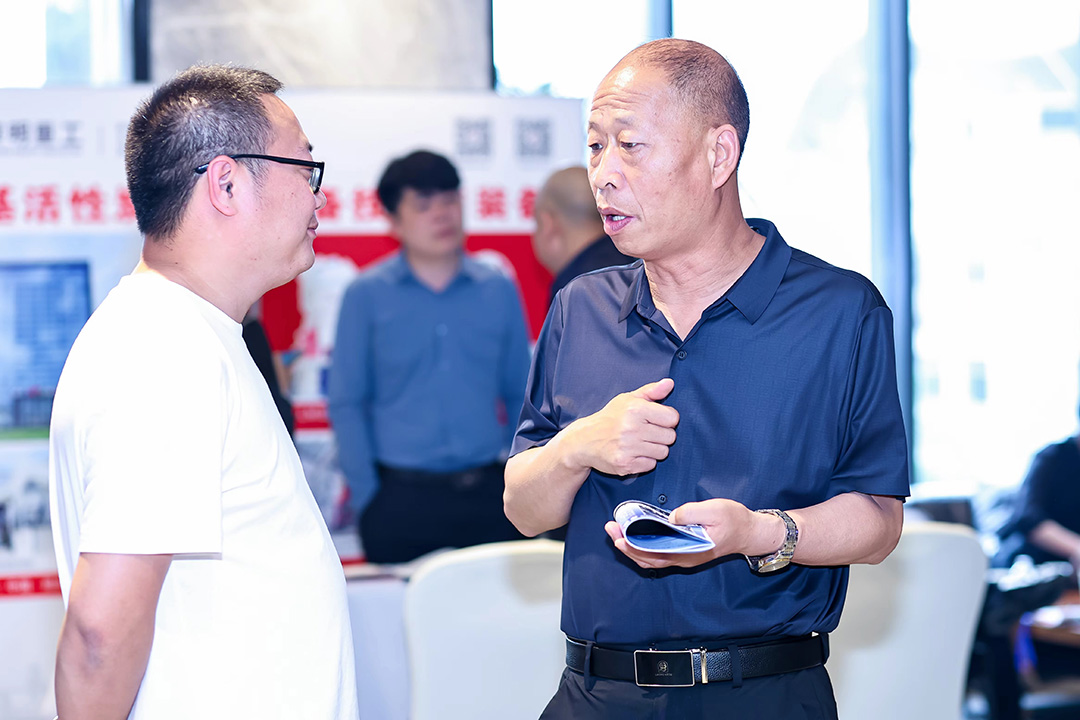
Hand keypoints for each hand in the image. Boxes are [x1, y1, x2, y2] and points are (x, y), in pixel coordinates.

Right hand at [565, 378, 678, 476]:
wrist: (584, 440)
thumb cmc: (610, 418)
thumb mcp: (628, 399)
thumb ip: (651, 391)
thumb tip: (670, 383)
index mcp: (635, 409)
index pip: (673, 418)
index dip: (666, 419)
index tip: (654, 420)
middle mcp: (632, 428)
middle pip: (670, 436)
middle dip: (661, 435)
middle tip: (646, 432)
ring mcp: (628, 448)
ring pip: (663, 452)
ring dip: (654, 449)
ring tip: (639, 443)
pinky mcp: (625, 464)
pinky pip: (650, 465)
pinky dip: (644, 461)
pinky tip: (633, 453)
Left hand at [605, 498, 781, 569]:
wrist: (749, 533)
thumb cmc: (734, 520)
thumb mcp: (715, 510)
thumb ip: (691, 513)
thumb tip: (670, 517)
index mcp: (688, 551)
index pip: (653, 553)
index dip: (632, 545)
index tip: (618, 533)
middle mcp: (682, 558)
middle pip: (646, 558)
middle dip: (625, 544)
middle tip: (609, 528)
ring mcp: (682, 557)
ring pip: (650, 558)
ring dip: (630, 546)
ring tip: (616, 531)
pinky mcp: (683, 551)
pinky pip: (657, 554)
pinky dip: (642, 546)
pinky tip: (634, 534)